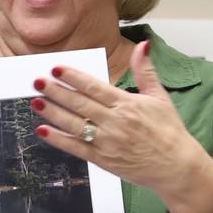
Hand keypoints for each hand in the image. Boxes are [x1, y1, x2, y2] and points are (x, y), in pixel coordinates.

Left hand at [31, 40, 212, 212]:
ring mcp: (107, 143)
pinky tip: (43, 130)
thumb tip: (142, 45)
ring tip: (36, 102)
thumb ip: (145, 70)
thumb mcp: (159, 96)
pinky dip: (58, 140)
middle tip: (37, 81)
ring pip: (74, 125)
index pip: (94, 87)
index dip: (73, 77)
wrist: (177, 167)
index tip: (56, 68)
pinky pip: (76, 148)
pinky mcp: (103, 160)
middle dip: (56, 91)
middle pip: (79, 104)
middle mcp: (115, 122)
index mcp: (127, 104)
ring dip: (53, 113)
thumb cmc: (169, 131)